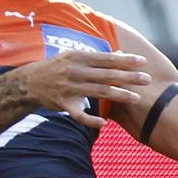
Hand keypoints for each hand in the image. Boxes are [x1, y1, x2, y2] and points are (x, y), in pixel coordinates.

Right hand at [19, 51, 149, 127]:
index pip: (107, 59)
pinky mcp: (63, 104)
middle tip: (147, 79)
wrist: (29, 82)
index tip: (143, 62)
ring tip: (137, 98)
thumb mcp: (74, 56)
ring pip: (98, 93)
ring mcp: (69, 88)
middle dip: (128, 77)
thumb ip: (97, 57)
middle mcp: (75, 72)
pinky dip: (91, 120)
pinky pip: (79, 115)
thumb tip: (120, 54)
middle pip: (106, 75)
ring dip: (119, 95)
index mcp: (79, 58)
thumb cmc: (58, 67)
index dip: (125, 60)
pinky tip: (104, 123)